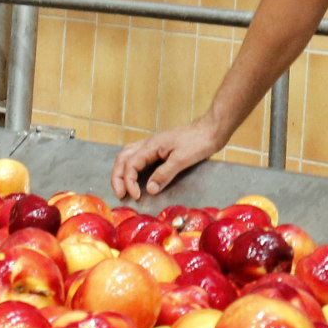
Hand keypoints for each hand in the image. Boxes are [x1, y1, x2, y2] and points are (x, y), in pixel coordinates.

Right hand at [112, 117, 228, 200]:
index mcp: (151, 145)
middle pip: (123, 158)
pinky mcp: (158, 148)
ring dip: (122, 171)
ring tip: (122, 186)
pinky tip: (133, 174)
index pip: (130, 164)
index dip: (129, 182)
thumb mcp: (182, 160)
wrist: (210, 131)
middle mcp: (148, 143)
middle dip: (118, 177)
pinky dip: (130, 166)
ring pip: (127, 155)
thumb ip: (164, 174)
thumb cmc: (198, 142)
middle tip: (120, 195)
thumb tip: (149, 189)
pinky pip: (136, 155)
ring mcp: (152, 144)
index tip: (136, 196)